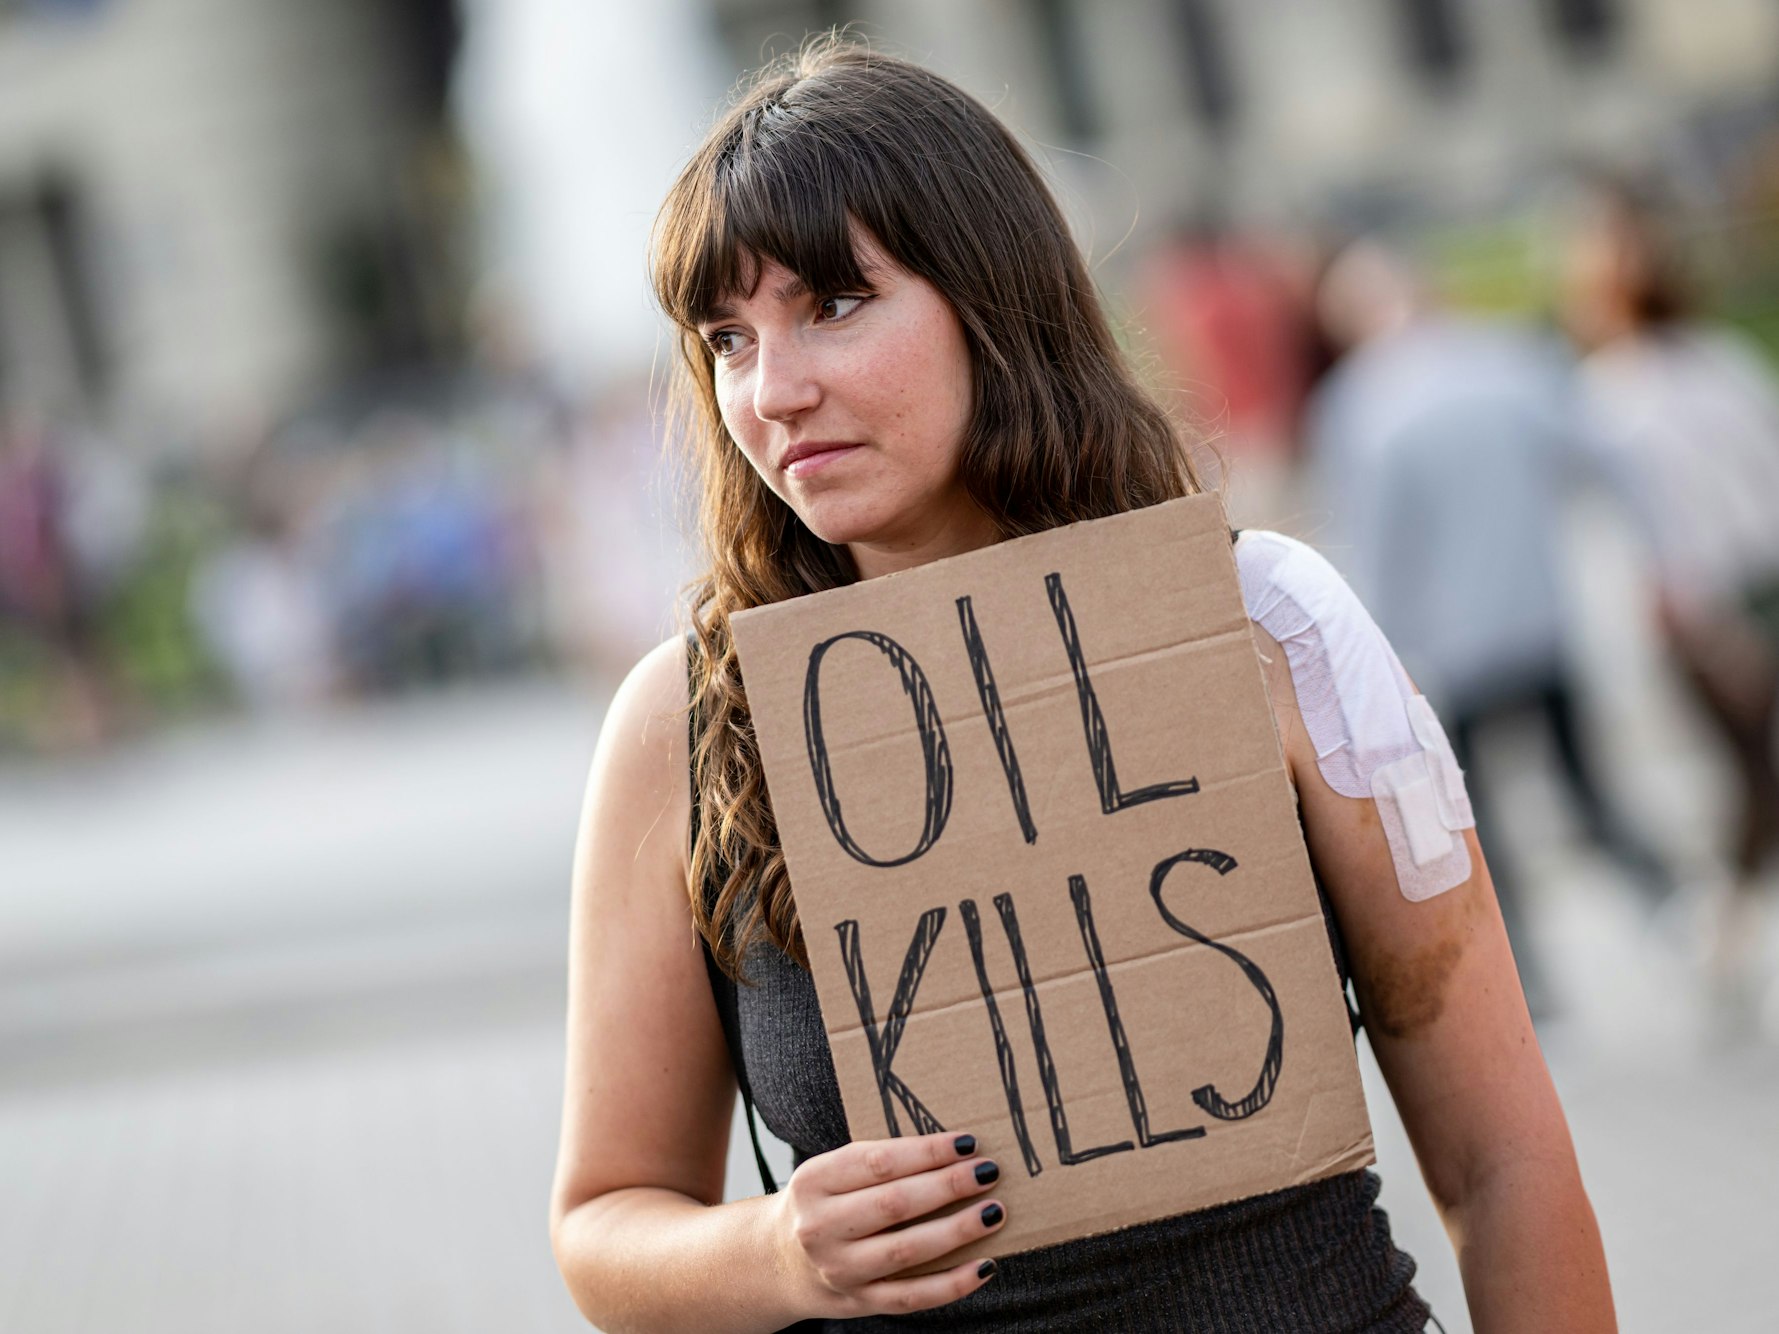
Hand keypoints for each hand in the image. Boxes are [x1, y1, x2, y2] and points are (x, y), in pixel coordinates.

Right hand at [773, 1130, 1006, 1318]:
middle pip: (895, 1204)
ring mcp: (839, 1270)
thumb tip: (953, 1152)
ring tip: (994, 1212)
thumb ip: (879, 1162)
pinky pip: (913, 1297)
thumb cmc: (822, 1204)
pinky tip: (985, 1265)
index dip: (928, 1151)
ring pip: (907, 1251)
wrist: (777, 1262)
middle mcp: (821, 1227)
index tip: (968, 1143)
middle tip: (988, 1172)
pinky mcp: (859, 1302)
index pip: (879, 1162)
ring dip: (957, 1231)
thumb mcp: (831, 1172)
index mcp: (814, 1182)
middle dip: (949, 1186)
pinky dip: (953, 1283)